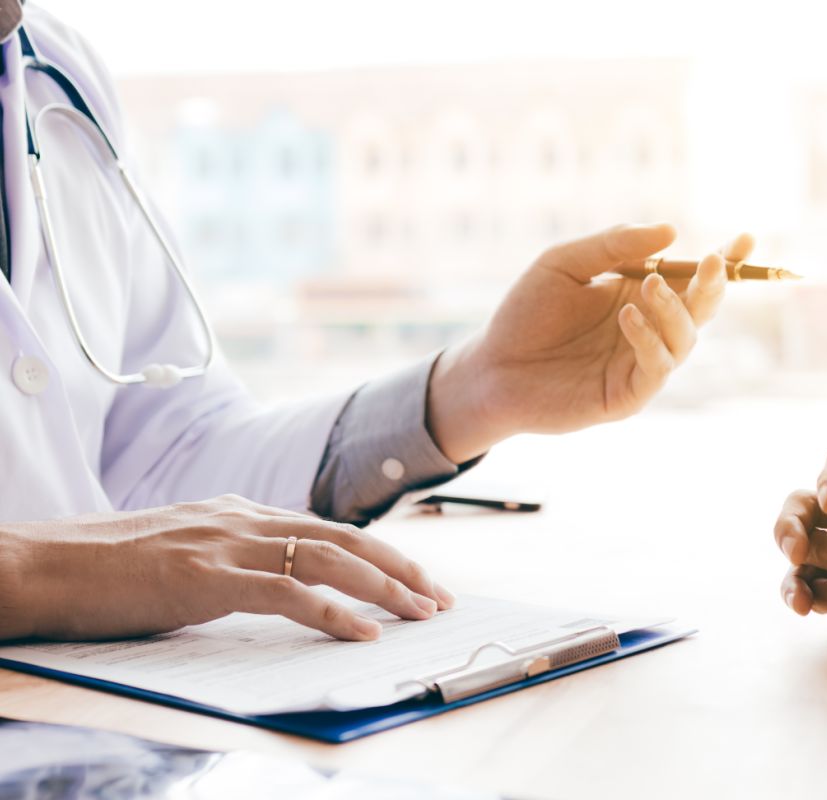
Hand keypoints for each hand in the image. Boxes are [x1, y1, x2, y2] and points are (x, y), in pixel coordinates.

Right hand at [6, 495, 453, 641]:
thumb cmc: (109, 567)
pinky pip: (287, 593)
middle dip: (401, 568)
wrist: (45, 563)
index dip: (379, 553)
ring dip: (384, 588)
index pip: (328, 528)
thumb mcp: (186, 551)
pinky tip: (363, 632)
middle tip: (440, 597)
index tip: (415, 577)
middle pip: (345, 538)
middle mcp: (244, 518)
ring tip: (421, 614)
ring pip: (329, 559)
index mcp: (241, 511)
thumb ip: (233, 558)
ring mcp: (227, 543)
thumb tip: (276, 581)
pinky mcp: (206, 576)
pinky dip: (332, 612)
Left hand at [427, 223, 750, 462]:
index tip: (746, 239)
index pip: (691, 276)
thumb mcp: (564, 263)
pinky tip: (627, 318)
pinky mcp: (627, 395)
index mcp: (639, 293)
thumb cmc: (525, 314)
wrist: (490, 368)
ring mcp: (640, 363)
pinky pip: (657, 369)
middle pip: (700, 308)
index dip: (725, 261)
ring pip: (685, 340)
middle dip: (713, 285)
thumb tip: (671, 231)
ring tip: (650, 286)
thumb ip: (614, 246)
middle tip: (714, 261)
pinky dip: (650, 341)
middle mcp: (648, 328)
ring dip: (676, 310)